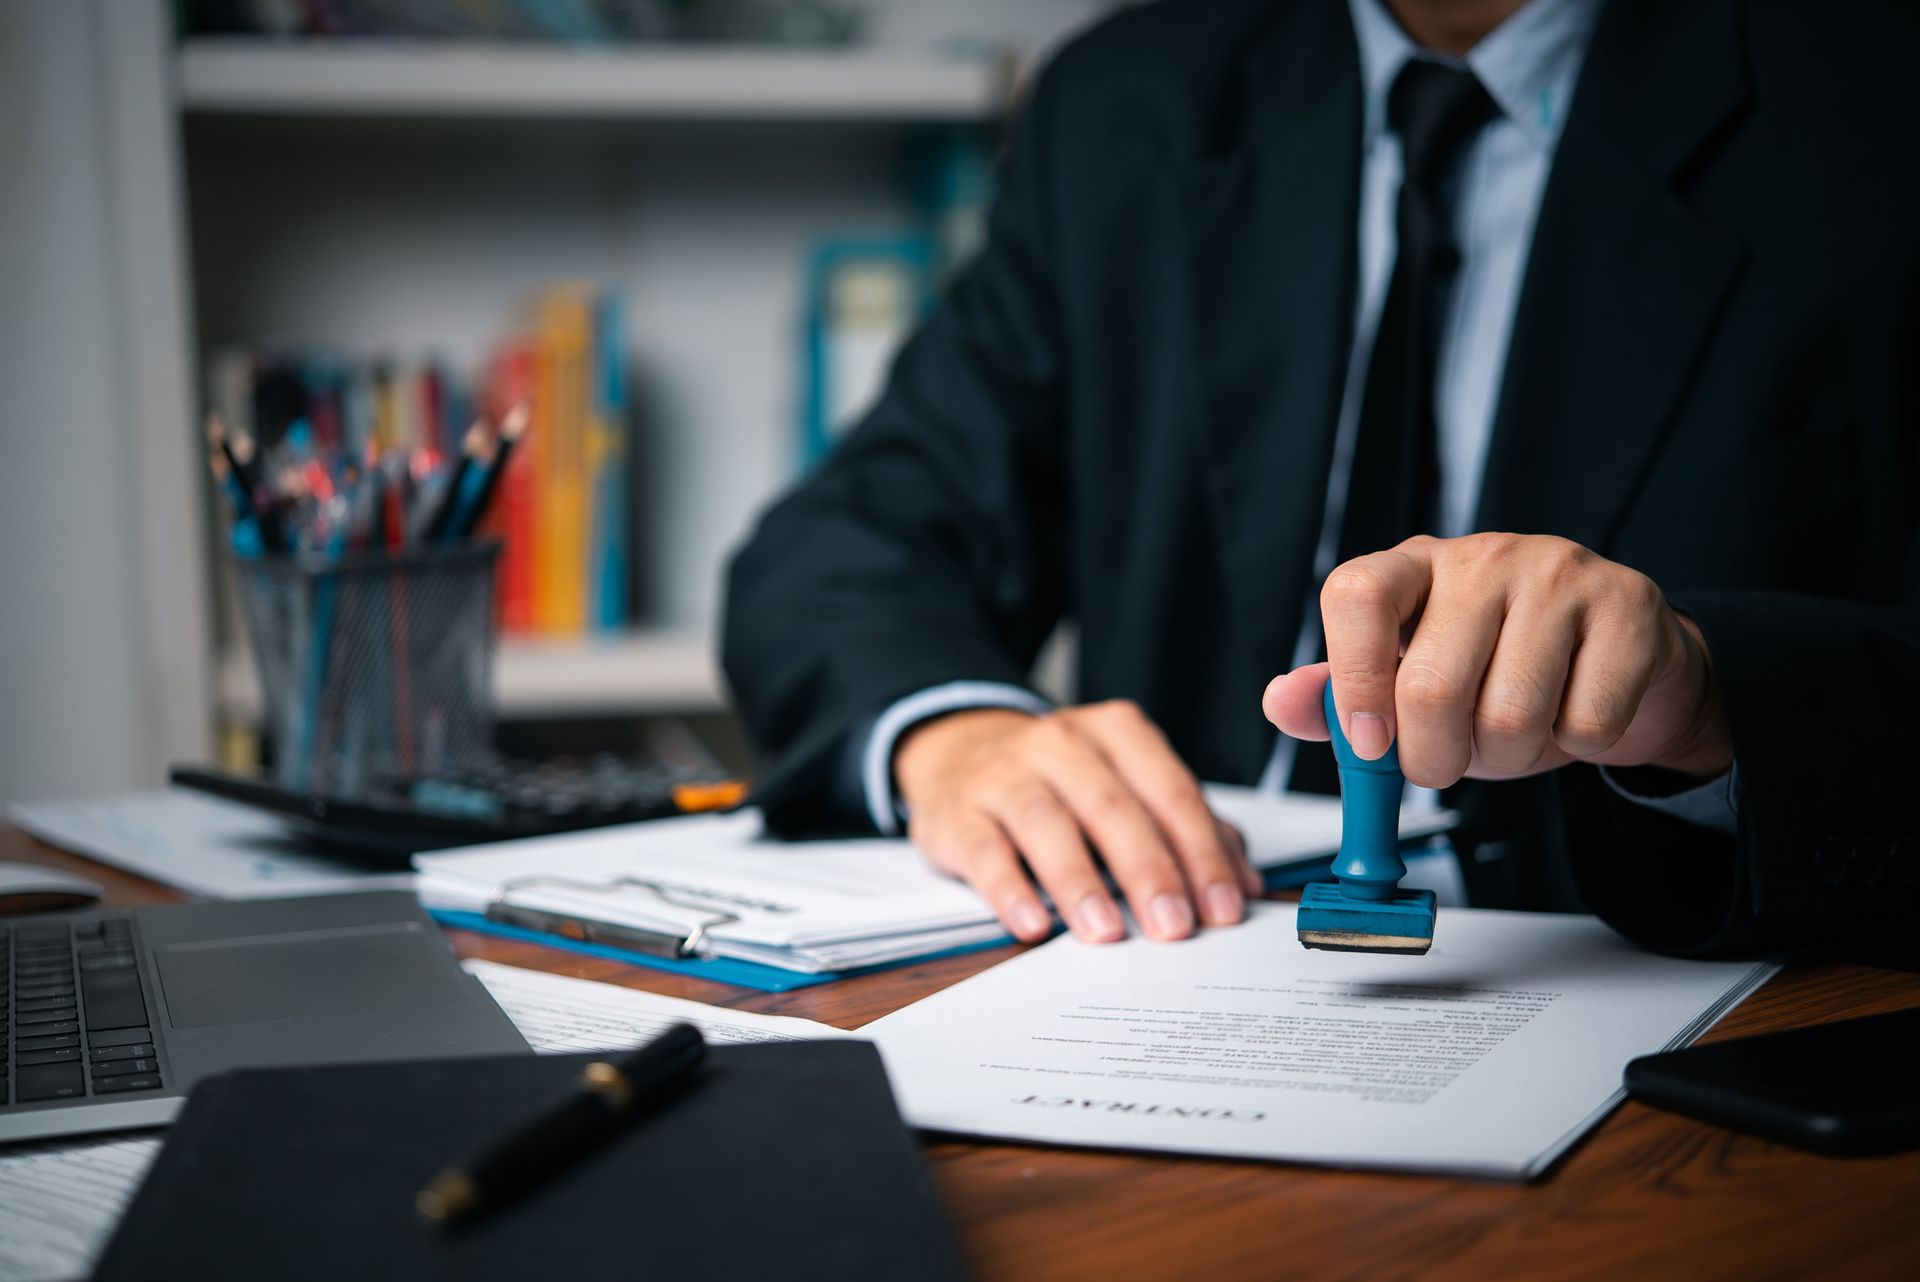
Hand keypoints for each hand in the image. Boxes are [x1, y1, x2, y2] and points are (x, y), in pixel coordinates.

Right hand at [893, 702, 1261, 944]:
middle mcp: (1060, 744)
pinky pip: (985, 850)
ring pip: (1047, 824)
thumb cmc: (1060, 779)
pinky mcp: (958, 813)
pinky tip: (1033, 924)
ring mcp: (1004, 774)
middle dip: (1149, 871)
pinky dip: (1010, 889)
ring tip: (1106, 932)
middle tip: (1173, 927)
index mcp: (1116, 733)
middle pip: (1113, 807)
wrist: (958, 749)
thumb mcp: (1124, 782)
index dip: (1200, 853)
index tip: (1221, 909)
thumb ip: (1184, 827)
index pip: (1170, 792)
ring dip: (1081, 883)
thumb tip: (1243, 884)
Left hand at [1263, 534, 1731, 786]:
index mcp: (1414, 566)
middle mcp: (1482, 557)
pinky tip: (1573, 713)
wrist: (1621, 663)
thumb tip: (1281, 702)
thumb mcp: (1408, 687)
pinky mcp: (1628, 608)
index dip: (1354, 679)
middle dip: (1433, 758)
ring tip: (1512, 734)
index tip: (1368, 743)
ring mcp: (1560, 574)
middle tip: (1444, 763)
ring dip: (1507, 757)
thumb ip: (1341, 700)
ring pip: (1510, 714)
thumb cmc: (1500, 673)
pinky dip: (1577, 746)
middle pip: (1430, 683)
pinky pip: (1587, 720)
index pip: (1357, 595)